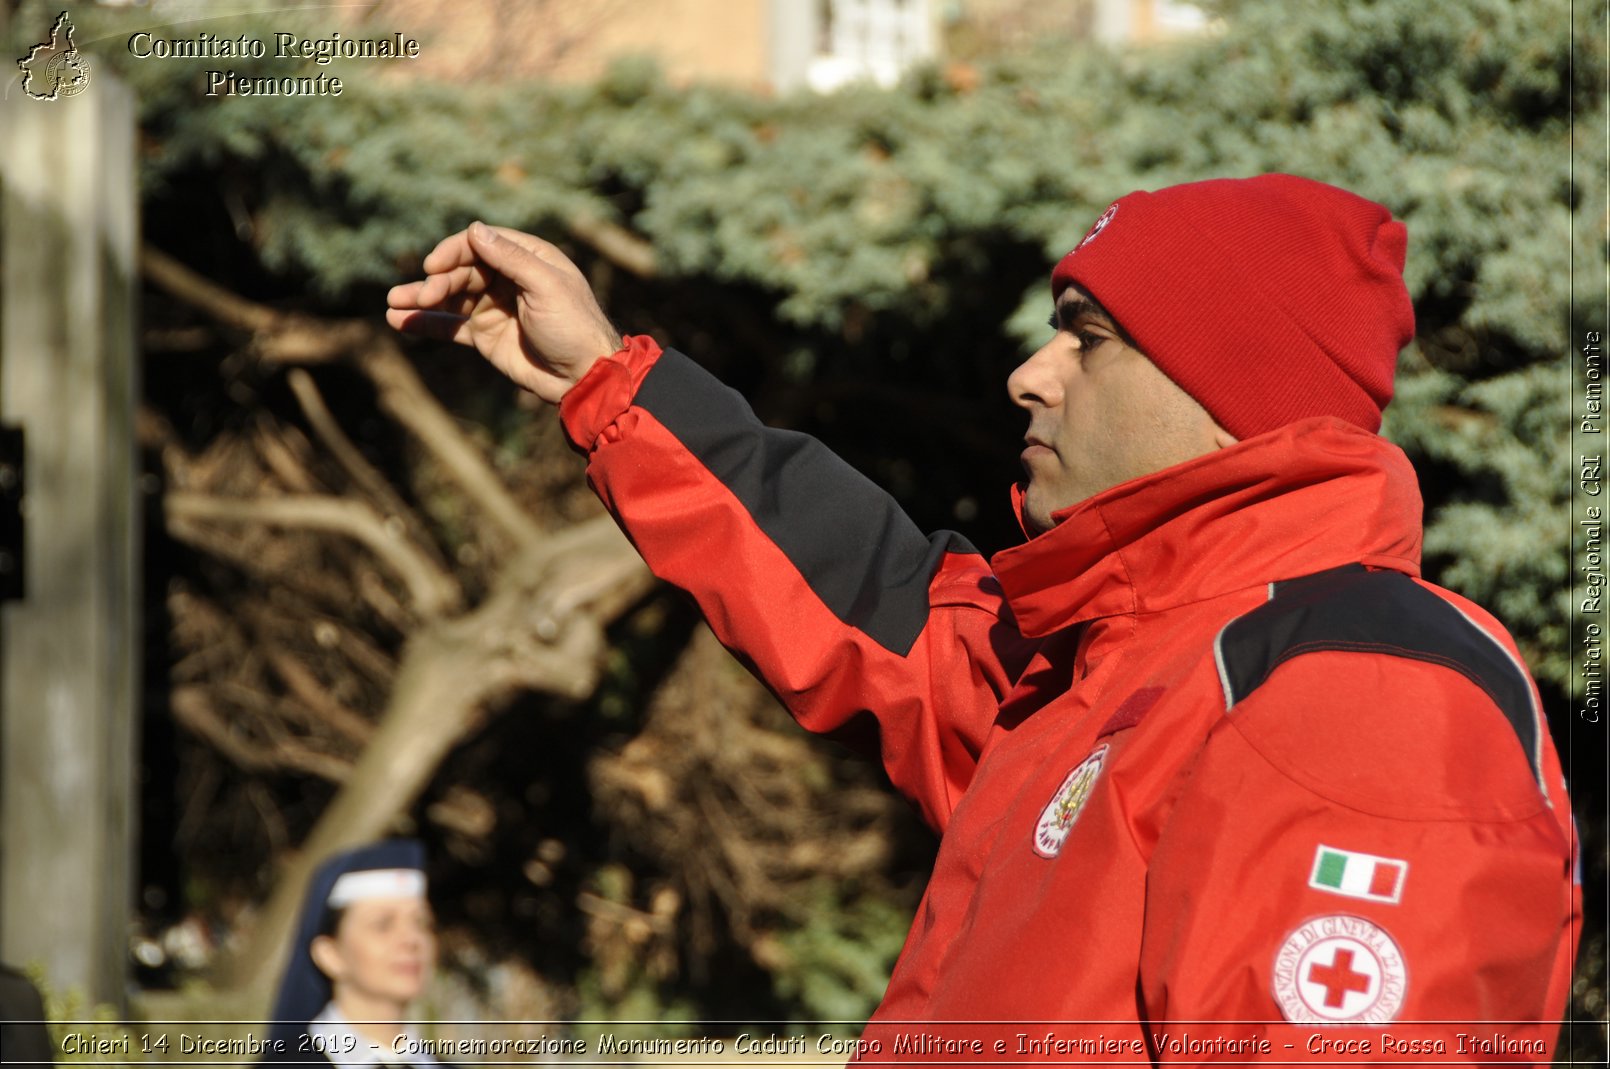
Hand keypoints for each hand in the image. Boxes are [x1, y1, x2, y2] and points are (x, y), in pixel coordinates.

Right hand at [385, 222, 622, 402]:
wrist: (584, 377)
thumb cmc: (574, 327)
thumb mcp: (547, 287)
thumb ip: (510, 258)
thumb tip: (474, 229)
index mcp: (527, 258)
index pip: (480, 244)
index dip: (454, 251)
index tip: (433, 266)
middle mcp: (507, 279)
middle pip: (461, 270)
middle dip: (437, 281)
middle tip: (420, 296)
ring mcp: (494, 307)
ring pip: (450, 297)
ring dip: (421, 299)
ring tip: (393, 304)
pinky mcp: (486, 336)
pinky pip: (451, 326)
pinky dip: (426, 323)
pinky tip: (399, 320)